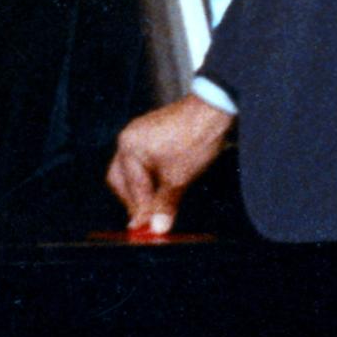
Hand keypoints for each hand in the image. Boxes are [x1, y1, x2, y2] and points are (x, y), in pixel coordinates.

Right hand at [106, 93, 233, 233]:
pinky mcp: (154, 131)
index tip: (148, 228)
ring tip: (158, 204)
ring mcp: (141, 132)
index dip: (141, 211)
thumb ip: (164, 205)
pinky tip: (165, 186)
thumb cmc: (194, 137)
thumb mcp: (178, 178)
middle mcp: (130, 138)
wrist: (214, 108)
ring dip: (144, 188)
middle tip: (147, 218)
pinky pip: (144, 159)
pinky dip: (151, 175)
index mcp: (129, 147)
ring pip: (133, 169)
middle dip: (133, 200)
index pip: (131, 189)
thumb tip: (157, 227)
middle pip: (121, 179)